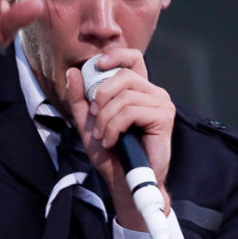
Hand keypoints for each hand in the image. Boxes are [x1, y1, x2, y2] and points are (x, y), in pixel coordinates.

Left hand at [65, 50, 174, 231]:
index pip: (132, 59)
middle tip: (95, 118)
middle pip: (123, 76)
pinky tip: (112, 141)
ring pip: (125, 97)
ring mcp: (161, 104)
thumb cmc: (112, 155)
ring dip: (106, 119)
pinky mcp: (163, 118)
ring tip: (104, 136)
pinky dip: (114, 127)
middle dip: (101, 96)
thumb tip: (73, 72)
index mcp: (139, 91)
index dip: (115, 56)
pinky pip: (131, 111)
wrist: (125, 182)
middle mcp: (153, 93)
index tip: (96, 65)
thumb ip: (80, 99)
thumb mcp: (89, 124)